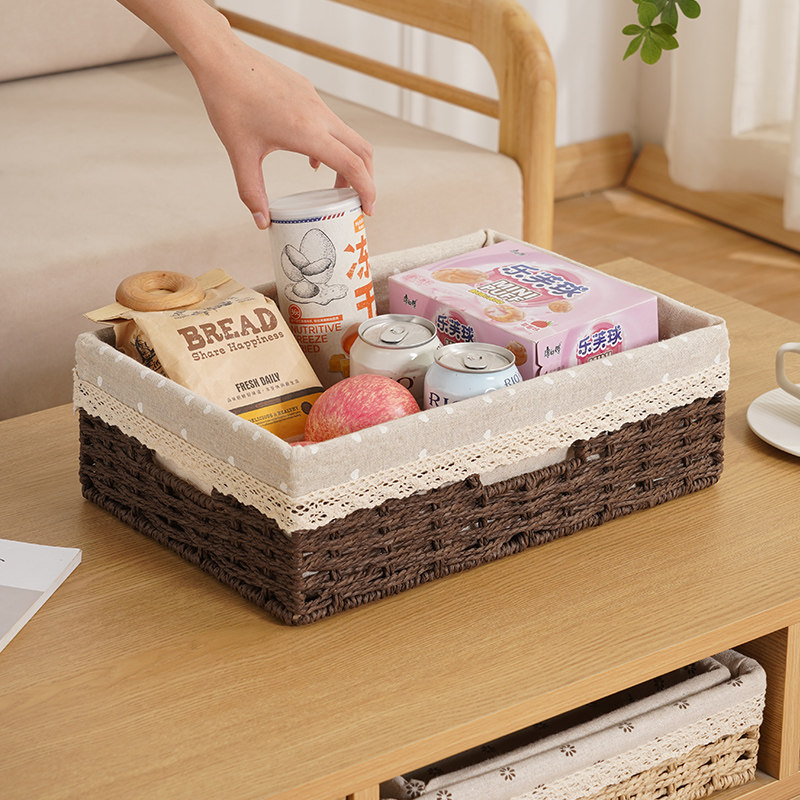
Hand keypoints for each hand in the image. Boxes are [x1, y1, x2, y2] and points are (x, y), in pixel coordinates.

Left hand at [190, 36, 375, 228]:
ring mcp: (315, 101)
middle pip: (361, 150)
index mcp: (308, 132)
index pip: (352, 164)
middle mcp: (318, 115)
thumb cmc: (228, 101)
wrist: (221, 57)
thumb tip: (262, 222)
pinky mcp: (307, 92)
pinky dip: (331, 145)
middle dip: (366, 179)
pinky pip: (330, 122)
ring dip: (348, 162)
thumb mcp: (240, 153)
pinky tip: (311, 158)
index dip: (366, 190)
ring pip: (347, 135)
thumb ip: (252, 191)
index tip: (367, 209)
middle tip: (357, 201)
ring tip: (335, 185)